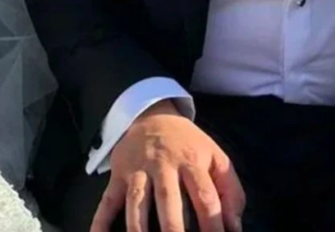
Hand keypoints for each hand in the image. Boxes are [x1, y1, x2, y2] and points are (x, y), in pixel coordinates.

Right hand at [90, 101, 245, 231]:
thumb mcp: (216, 157)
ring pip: (136, 202)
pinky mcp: (118, 176)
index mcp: (191, 162)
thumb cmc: (188, 144)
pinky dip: (100, 220)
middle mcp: (162, 166)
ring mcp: (137, 171)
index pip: (204, 195)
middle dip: (173, 228)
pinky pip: (107, 200)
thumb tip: (234, 227)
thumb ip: (230, 191)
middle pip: (167, 199)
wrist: (151, 115)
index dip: (212, 223)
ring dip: (138, 228)